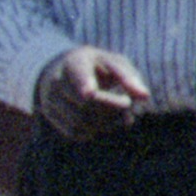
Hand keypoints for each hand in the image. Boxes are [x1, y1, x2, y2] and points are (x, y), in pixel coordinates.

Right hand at [34, 46, 150, 138]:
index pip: (77, 74)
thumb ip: (129, 77)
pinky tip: (105, 120)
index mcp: (75, 62)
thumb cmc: (99, 67)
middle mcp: (57, 81)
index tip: (90, 93)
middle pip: (85, 103)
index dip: (83, 84)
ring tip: (118, 112)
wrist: (67, 74)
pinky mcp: (53, 118)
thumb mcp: (115, 64)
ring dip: (106, 122)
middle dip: (112, 107)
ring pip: (81, 121)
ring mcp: (51, 100)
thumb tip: (145, 96)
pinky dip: (96, 130)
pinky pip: (77, 132)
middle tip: (128, 103)